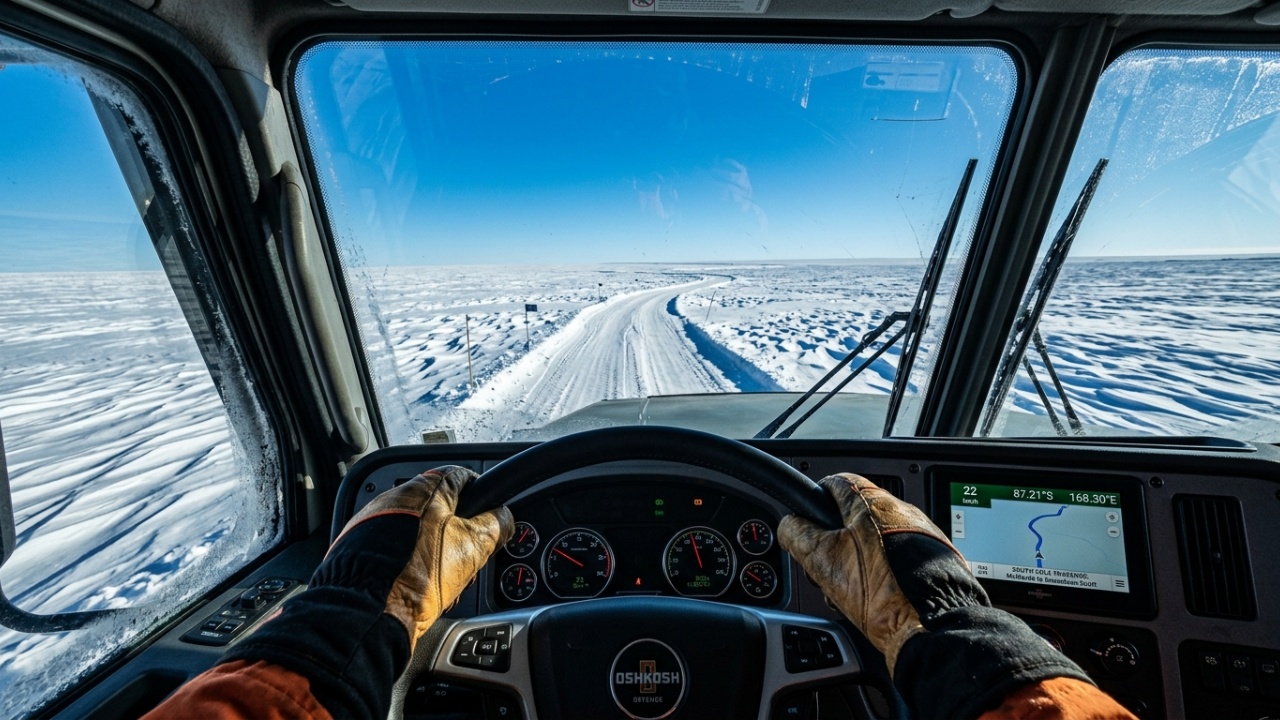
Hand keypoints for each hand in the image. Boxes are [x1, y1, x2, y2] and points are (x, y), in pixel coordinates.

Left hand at [221, 465, 511, 719]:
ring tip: (437, 572)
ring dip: (426, 542)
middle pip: (434, 503)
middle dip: (453, 524)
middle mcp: (393, 497)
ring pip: (410, 526)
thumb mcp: (471, 549)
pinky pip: (386, 545)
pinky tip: (411, 581)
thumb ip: (494, 525)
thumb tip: (505, 518)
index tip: (488, 509)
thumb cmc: (415, 578)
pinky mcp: (353, 545)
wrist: (362, 611)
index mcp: (424, 488)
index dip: (481, 492)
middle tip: (466, 549)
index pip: (461, 476)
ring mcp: (369, 520)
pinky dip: (402, 557)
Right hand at [779, 473, 961, 671]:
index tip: (806, 522)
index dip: (813, 502)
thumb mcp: (822, 560)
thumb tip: (788, 526)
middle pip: (853, 516)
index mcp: (871, 501)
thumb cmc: (884, 593)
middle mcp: (901, 510)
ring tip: (852, 591)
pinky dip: (883, 573)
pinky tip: (876, 597)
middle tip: (826, 568)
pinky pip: (898, 558)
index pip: (833, 483)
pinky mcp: (934, 558)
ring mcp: (921, 534)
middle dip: (834, 543)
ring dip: (857, 561)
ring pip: (875, 540)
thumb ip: (797, 534)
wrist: (933, 625)